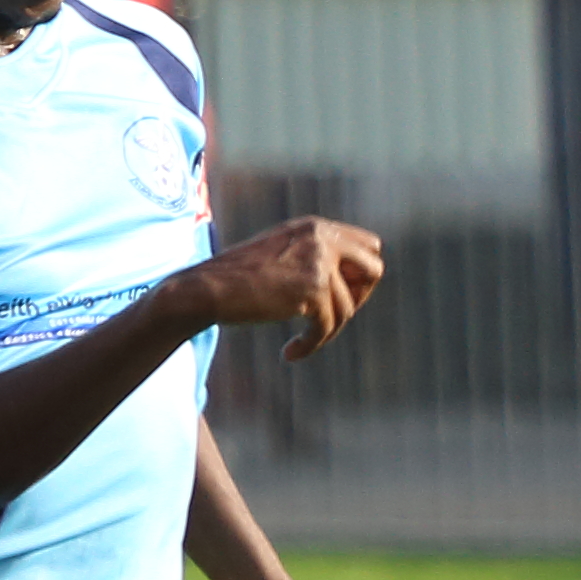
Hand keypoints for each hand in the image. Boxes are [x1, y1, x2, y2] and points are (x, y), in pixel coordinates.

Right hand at [176, 217, 383, 361]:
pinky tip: (290, 353)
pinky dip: (311, 345)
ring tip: (302, 340)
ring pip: (347, 308)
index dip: (361, 276)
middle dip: (360, 299)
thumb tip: (360, 282)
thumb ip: (318, 257)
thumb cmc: (239, 278)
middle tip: (332, 318)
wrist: (205, 288)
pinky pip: (327, 327)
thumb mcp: (284, 254)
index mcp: (316, 227)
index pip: (370, 246)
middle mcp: (321, 238)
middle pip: (375, 269)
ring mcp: (318, 261)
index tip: (340, 297)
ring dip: (326, 331)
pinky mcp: (311, 289)